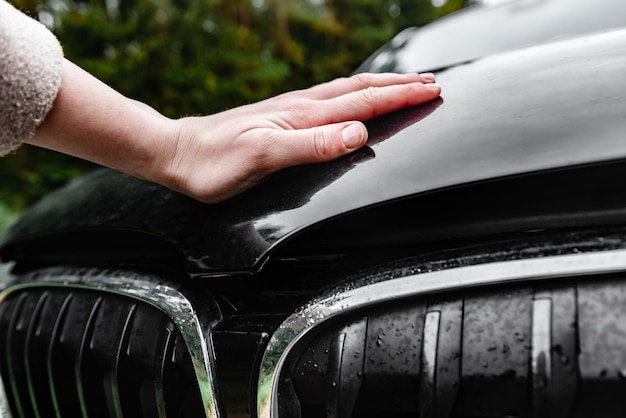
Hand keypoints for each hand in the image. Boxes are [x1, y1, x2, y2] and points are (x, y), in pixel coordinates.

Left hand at [29, 61, 439, 202]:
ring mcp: (290, 111)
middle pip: (360, 90)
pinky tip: (350, 99)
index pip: (363, 102)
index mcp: (303, 116)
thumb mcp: (264, 158)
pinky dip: (352, 95)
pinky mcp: (280, 118)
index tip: (432, 90)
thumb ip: (312, 146)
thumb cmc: (215, 163)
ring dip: (379, 87)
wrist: (177, 153)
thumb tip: (358, 133)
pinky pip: (328, 100)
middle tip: (431, 82)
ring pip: (345, 92)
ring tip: (403, 84)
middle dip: (399, 86)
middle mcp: (300, 108)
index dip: (400, 97)